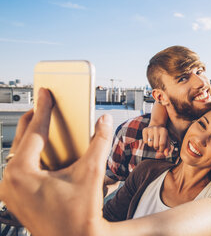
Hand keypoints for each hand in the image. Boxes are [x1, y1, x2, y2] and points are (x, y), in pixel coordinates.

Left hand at [0, 88, 111, 235]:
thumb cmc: (79, 215)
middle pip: (22, 138)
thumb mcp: (91, 174)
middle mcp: (9, 181)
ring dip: (34, 136)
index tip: (45, 92)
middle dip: (35, 118)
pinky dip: (34, 154)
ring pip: (19, 153)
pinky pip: (21, 166)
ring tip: (47, 123)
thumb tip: (104, 121)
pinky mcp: (16, 196)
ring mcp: (10, 190)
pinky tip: (48, 150)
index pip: (34, 131)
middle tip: (45, 103)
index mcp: (22, 173)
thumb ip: (99, 142)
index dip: (44, 108)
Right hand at [142, 126, 170, 155]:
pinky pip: (145, 142)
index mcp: (164, 131)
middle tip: (157, 145)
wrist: (156, 126)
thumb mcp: (167, 140)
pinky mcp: (144, 130)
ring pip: (150, 144)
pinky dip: (147, 143)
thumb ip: (167, 147)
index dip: (161, 149)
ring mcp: (150, 129)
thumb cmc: (162, 135)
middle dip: (157, 148)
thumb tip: (166, 154)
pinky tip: (150, 139)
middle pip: (155, 145)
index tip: (161, 149)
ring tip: (154, 142)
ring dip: (152, 145)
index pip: (162, 144)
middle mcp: (157, 129)